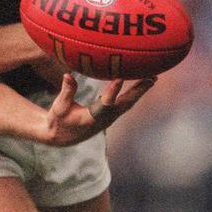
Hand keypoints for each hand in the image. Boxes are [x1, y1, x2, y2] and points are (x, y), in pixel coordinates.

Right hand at [40, 73, 155, 145]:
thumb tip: (68, 74)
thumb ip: (66, 91)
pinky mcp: (109, 116)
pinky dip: (134, 94)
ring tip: (152, 78)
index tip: (120, 78)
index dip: (112, 91)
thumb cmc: (59, 121)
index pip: (105, 104)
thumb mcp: (59, 107)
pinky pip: (125, 103)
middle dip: (139, 91)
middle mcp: (104, 119)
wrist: (62, 137)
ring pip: (128, 104)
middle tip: (152, 77)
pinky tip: (140, 84)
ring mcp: (109, 119)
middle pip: (125, 104)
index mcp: (92, 118)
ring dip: (140, 92)